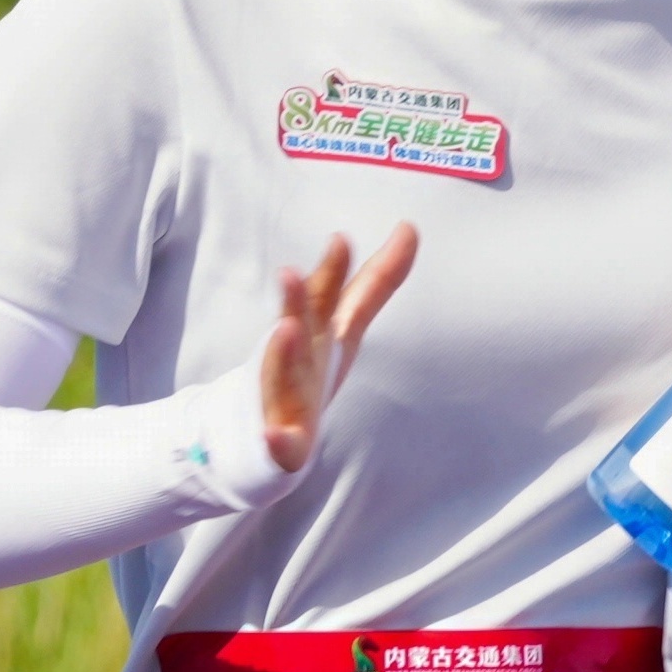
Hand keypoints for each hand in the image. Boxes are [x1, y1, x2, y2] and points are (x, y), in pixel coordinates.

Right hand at [257, 226, 417, 471]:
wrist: (261, 429)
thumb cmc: (310, 367)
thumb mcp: (345, 323)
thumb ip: (376, 280)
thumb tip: (410, 227)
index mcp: (314, 331)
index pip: (325, 296)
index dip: (333, 270)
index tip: (341, 238)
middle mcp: (297, 357)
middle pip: (298, 327)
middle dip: (295, 301)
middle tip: (291, 273)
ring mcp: (285, 398)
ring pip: (281, 377)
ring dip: (281, 353)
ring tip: (284, 329)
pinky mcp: (282, 441)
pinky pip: (278, 443)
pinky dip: (275, 439)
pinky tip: (274, 435)